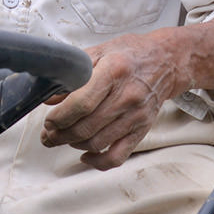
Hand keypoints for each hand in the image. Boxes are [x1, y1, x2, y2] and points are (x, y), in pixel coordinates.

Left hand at [40, 31, 179, 169]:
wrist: (165, 61)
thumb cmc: (129, 54)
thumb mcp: (98, 52)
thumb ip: (73, 74)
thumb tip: (49, 96)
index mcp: (113, 71)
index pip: (82, 103)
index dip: (60, 116)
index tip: (49, 120)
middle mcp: (127, 96)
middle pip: (87, 126)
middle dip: (60, 134)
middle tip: (47, 134)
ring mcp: (136, 116)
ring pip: (98, 142)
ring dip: (73, 144)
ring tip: (60, 139)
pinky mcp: (142, 130)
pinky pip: (118, 155)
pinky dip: (98, 162)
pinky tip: (85, 155)